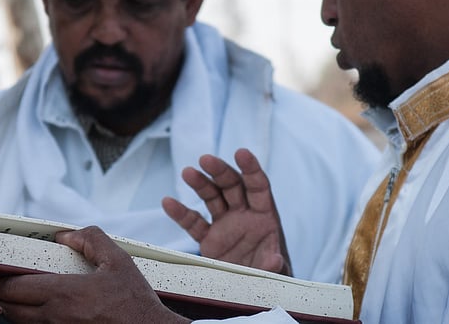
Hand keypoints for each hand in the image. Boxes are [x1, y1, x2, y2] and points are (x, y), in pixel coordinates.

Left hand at [0, 226, 189, 323]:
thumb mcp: (118, 261)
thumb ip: (91, 240)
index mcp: (65, 294)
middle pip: (10, 308)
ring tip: (6, 297)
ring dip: (9, 310)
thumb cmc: (135, 301)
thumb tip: (65, 234)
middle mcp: (55, 317)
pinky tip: (31, 312)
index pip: (15, 288)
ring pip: (20, 323)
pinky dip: (27, 321)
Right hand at [162, 148, 291, 275]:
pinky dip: (181, 213)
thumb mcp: (280, 273)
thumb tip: (274, 259)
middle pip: (232, 186)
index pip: (258, 186)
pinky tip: (168, 202)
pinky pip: (194, 223)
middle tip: (205, 159)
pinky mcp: (209, 240)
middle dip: (220, 171)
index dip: (250, 169)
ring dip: (200, 183)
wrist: (258, 295)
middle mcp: (245, 216)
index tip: (241, 153)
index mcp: (265, 216)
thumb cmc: (275, 279)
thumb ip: (276, 265)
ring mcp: (225, 225)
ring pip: (212, 198)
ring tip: (187, 172)